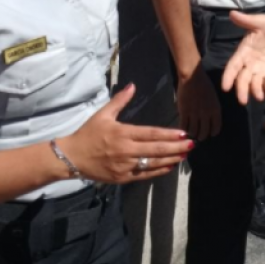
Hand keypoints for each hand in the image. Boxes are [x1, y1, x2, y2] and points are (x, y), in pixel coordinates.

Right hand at [62, 84, 191, 183]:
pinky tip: (171, 166)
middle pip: (156, 149)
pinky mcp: (123, 178)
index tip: (183, 133)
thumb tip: (132, 85)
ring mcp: (125, 166)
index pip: (150, 134)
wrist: (72, 158)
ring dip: (171, 159)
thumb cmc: (88, 134)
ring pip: (153, 163)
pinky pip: (145, 175)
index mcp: (122, 133)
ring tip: (185, 154)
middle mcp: (125, 151)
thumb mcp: (102, 114)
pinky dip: (159, 171)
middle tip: (192, 144)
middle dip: (176, 147)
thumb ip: (119, 101)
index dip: (168, 134)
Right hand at [177, 69, 221, 141]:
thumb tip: (208, 119)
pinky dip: (183, 130)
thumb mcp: (213, 97)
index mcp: (216, 110)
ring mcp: (194, 114)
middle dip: (202, 136)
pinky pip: (184, 126)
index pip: (216, 128)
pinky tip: (183, 129)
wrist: (191, 76)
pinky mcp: (184, 112)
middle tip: (199, 136)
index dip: (212, 133)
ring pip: (193, 131)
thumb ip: (212, 109)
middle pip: (204, 132)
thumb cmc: (204, 83)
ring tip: (190, 134)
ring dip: (192, 134)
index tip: (209, 133)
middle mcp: (206, 114)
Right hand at [222, 12, 264, 104]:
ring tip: (259, 97)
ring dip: (255, 91)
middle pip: (242, 79)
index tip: (225, 88)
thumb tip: (232, 13)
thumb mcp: (261, 21)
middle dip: (241, 90)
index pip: (233, 66)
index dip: (228, 77)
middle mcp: (249, 63)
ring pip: (254, 83)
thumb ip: (247, 21)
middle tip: (243, 101)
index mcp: (243, 51)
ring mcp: (261, 70)